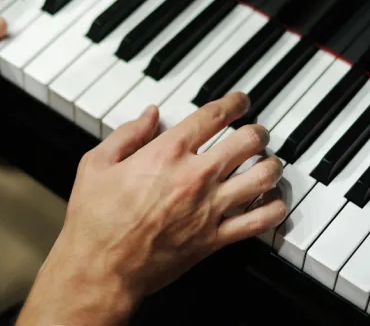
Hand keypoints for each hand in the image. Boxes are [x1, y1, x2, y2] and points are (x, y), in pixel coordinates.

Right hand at [17, 93, 285, 325]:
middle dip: (258, 132)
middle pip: (247, 141)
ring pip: (262, 178)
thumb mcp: (96, 163)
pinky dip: (274, 209)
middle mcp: (194, 176)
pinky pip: (260, 221)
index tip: (240, 102)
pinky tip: (273, 202)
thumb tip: (149, 114)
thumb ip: (127, 134)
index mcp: (166, 152)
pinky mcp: (215, 238)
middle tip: (257, 132)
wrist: (101, 268)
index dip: (234, 103)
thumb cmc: (94, 219)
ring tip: (270, 163)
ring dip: (272, 166)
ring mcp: (209, 208)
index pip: (214, 116)